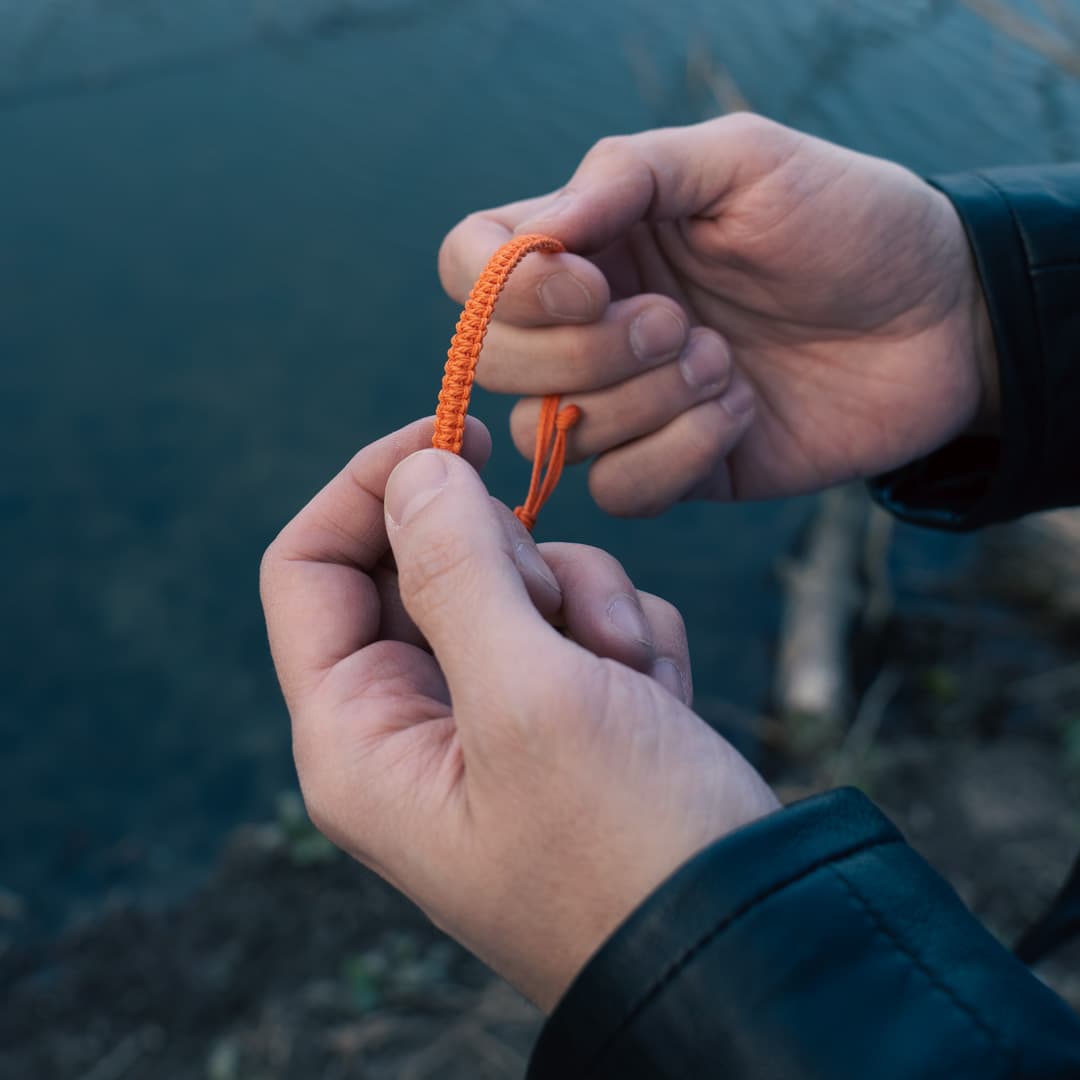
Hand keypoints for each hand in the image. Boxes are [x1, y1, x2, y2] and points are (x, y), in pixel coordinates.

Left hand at [260, 418, 777, 1009]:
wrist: (747, 936)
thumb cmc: (625, 840)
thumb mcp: (531, 696)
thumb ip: (457, 568)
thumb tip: (416, 471)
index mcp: (359, 733)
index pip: (310, 566)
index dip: (370, 485)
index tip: (454, 433)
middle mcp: (413, 724)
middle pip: (425, 561)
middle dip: (511, 560)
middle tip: (561, 609)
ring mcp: (494, 719)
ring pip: (517, 580)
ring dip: (586, 603)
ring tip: (630, 676)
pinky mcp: (567, 716)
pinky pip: (580, 617)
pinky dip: (627, 638)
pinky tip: (659, 701)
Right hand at [439, 113, 997, 515]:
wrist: (939, 318)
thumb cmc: (846, 221)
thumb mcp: (741, 160)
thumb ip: (625, 176)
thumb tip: (532, 242)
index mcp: (592, 243)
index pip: (470, 267)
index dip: (505, 291)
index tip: (591, 285)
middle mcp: (590, 327)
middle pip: (496, 364)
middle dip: (584, 355)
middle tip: (680, 323)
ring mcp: (627, 405)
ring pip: (552, 436)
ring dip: (643, 402)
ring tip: (725, 362)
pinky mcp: (672, 470)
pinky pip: (620, 491)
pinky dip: (679, 453)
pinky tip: (740, 411)